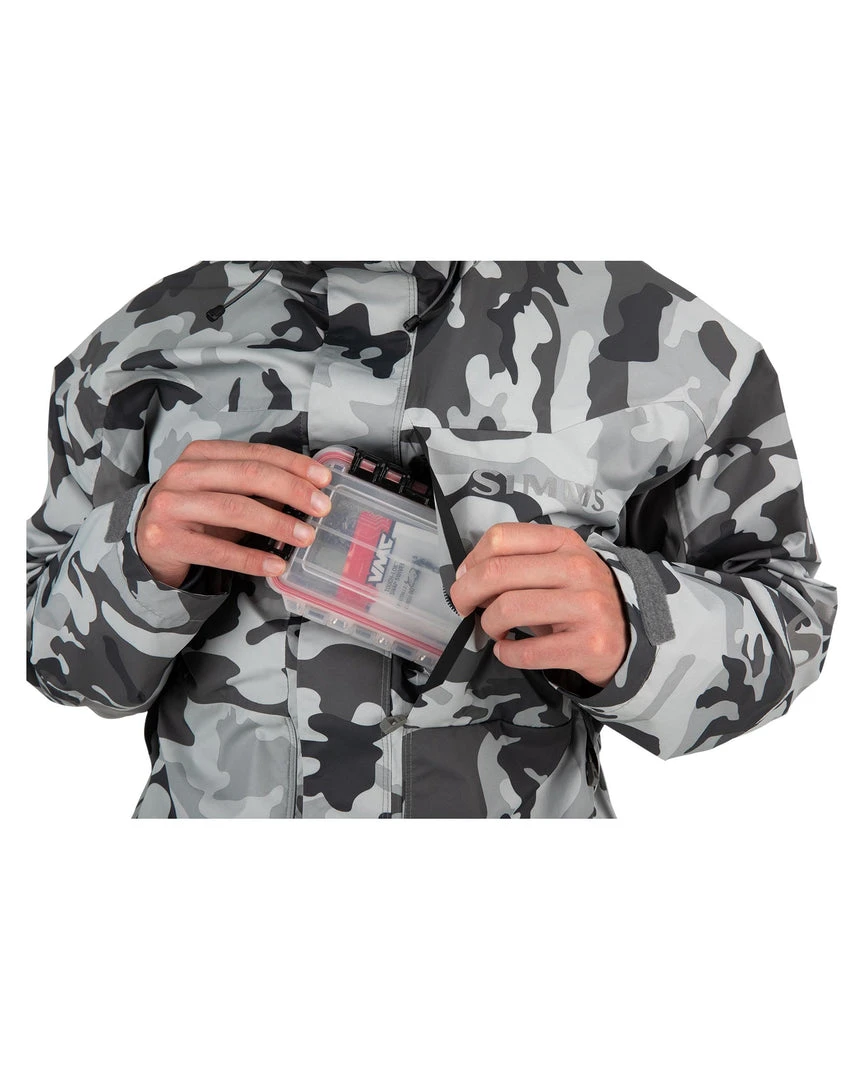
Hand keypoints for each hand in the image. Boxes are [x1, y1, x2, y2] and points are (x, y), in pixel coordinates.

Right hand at [135, 440, 332, 587]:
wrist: (146, 541)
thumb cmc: (196, 512)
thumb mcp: (224, 491)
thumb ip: (259, 486)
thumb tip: (309, 491)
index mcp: (201, 454)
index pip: (255, 454)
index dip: (293, 465)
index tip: (324, 480)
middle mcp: (183, 474)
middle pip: (248, 476)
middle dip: (292, 490)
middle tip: (322, 508)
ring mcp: (171, 506)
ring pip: (235, 509)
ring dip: (276, 523)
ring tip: (305, 537)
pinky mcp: (167, 540)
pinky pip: (218, 551)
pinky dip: (251, 559)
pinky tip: (276, 565)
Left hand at [448, 522, 629, 687]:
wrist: (631, 633)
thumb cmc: (581, 597)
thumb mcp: (558, 567)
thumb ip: (518, 564)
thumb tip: (467, 579)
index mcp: (565, 542)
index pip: (501, 537)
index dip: (471, 560)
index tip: (464, 578)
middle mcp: (577, 569)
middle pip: (497, 573)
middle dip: (466, 593)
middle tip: (463, 607)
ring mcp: (587, 606)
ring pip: (508, 608)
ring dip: (489, 625)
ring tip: (495, 630)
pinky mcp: (589, 645)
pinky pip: (528, 651)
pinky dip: (506, 653)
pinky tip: (507, 650)